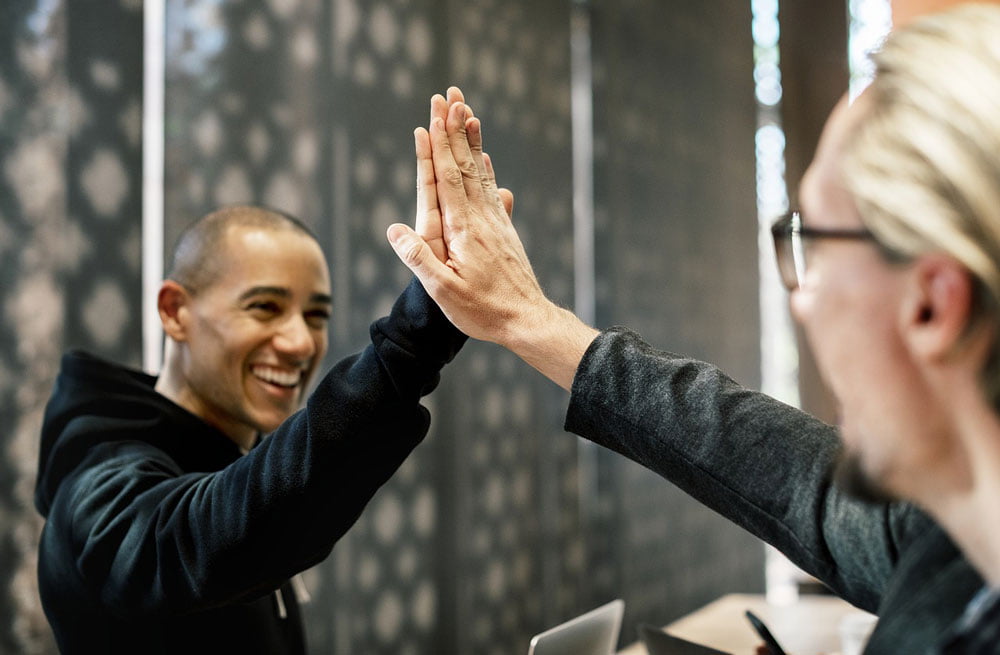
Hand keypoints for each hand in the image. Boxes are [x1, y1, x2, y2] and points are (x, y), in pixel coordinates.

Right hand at [390, 91, 541, 345]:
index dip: (437, 146)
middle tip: (449, 96)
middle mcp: (481, 218)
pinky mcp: (505, 232)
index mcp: (463, 229)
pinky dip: (487, 170)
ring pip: (481, 173)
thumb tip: (394, 229)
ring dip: (472, 141)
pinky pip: (494, 192)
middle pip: (464, 165)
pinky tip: (486, 158)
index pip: (446, 178)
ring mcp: (496, 223)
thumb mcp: (444, 291)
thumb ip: (419, 259)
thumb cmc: (484, 311)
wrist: (528, 321)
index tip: (432, 116)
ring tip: (468, 112)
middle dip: (454, 129)